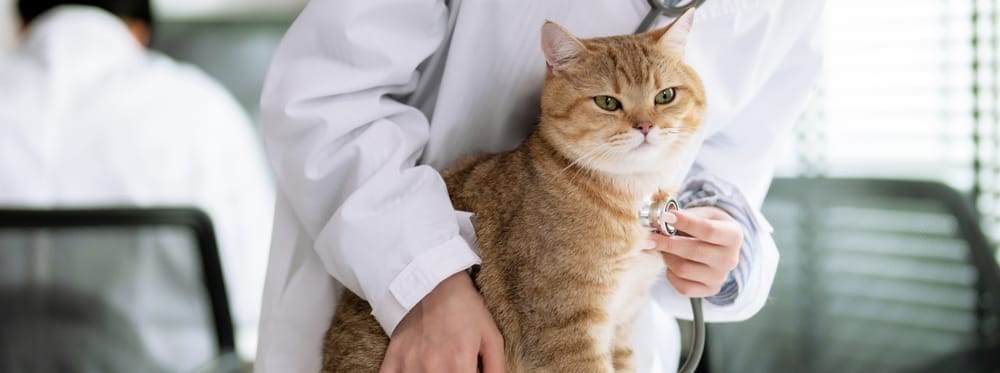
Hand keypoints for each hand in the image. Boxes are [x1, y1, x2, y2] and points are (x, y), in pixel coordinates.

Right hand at [380, 271, 504, 372]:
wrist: (433, 282)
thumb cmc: (466, 309)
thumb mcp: (491, 337)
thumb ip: (496, 369)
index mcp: (459, 362)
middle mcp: (432, 366)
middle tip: (454, 370)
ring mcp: (409, 363)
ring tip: (438, 369)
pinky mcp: (393, 358)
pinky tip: (415, 371)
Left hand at [646, 206, 741, 297]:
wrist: (717, 243)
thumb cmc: (706, 224)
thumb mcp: (701, 213)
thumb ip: (683, 215)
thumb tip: (657, 219)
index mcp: (733, 235)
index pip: (709, 231)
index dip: (685, 223)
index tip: (666, 217)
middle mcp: (730, 259)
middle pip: (694, 251)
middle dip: (667, 242)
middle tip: (650, 237)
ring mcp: (720, 277)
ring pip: (684, 269)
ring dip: (667, 257)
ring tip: (662, 248)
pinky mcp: (709, 290)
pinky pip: (683, 287)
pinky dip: (671, 274)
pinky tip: (671, 263)